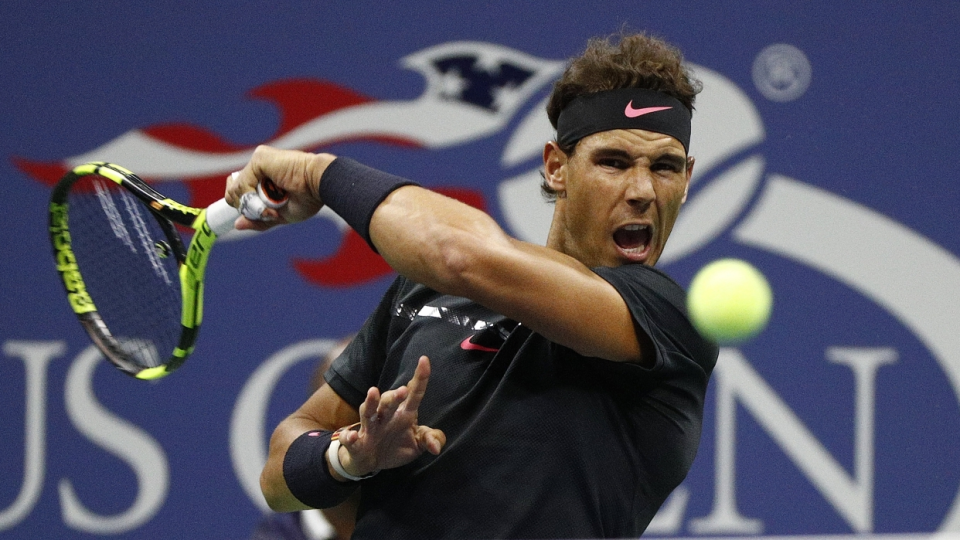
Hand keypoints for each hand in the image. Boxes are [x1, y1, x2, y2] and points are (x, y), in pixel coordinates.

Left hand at [224, 145, 335, 230]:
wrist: (320, 186)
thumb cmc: (308, 199)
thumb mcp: (279, 215)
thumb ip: (258, 220)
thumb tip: (237, 224)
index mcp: (264, 178)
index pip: (239, 192)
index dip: (243, 206)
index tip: (257, 215)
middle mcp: (259, 167)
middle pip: (233, 191)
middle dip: (247, 208)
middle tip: (269, 212)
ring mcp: (259, 161)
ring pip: (236, 189)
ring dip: (252, 205)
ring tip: (272, 207)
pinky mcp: (259, 158)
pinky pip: (242, 184)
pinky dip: (252, 197)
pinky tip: (270, 198)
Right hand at [334, 356, 445, 477]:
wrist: (369, 462)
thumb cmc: (396, 447)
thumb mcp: (417, 444)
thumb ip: (430, 439)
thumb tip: (436, 448)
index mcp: (404, 414)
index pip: (414, 393)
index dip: (420, 377)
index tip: (424, 360)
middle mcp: (386, 417)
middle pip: (389, 402)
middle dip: (395, 395)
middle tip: (403, 390)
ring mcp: (370, 429)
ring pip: (369, 412)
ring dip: (371, 402)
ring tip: (373, 392)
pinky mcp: (357, 443)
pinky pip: (351, 438)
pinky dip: (350, 436)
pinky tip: (352, 435)